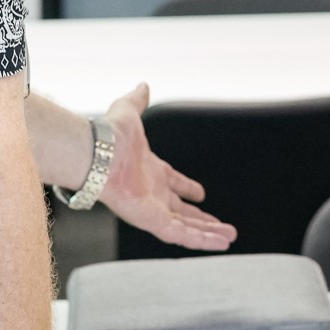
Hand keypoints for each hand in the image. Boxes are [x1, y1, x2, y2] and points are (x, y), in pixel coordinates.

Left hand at [96, 83, 237, 250]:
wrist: (98, 153)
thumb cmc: (110, 135)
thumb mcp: (129, 112)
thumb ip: (137, 101)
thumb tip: (143, 86)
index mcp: (148, 171)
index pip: (171, 183)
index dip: (187, 188)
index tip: (201, 194)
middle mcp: (150, 193)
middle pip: (181, 211)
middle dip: (202, 219)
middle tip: (222, 226)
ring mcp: (152, 210)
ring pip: (185, 227)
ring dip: (208, 233)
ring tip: (230, 237)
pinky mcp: (153, 222)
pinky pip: (182, 235)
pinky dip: (202, 241)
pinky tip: (221, 243)